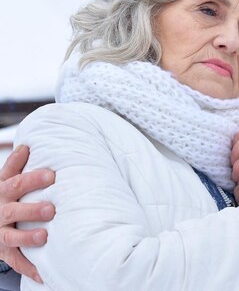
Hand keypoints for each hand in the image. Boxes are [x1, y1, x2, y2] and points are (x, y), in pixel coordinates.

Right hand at [0, 145, 55, 282]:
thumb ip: (15, 165)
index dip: (32, 179)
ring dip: (28, 239)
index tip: (51, 175)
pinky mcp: (2, 252)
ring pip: (11, 238)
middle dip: (31, 211)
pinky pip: (15, 262)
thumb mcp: (4, 180)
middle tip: (51, 209)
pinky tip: (44, 274)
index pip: (16, 183)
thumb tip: (27, 145)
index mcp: (2, 192)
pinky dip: (29, 269)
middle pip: (13, 211)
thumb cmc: (2, 197)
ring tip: (45, 237)